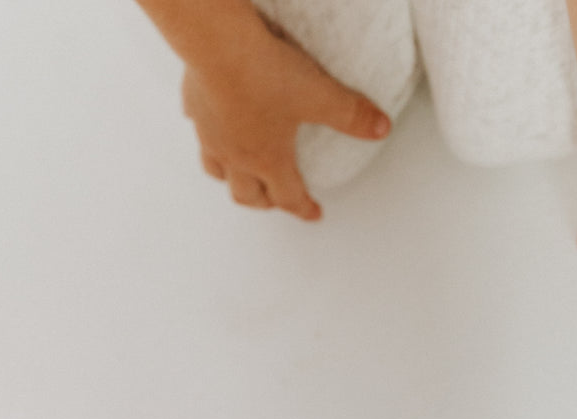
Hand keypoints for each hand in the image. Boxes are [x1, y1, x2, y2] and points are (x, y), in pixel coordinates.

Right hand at [181, 10, 389, 218]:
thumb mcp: (319, 94)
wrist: (219, 45)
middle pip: (248, 195)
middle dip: (264, 202)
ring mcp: (211, 136)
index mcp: (268, 158)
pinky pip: (200, 132)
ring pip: (218, 172)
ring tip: (240, 176)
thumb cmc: (267, 74)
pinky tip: (213, 127)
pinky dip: (209, 138)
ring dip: (231, 180)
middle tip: (275, 202)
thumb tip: (381, 128)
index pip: (287, 196)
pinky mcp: (195, 109)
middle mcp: (236, 156)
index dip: (303, 208)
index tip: (313, 214)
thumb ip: (351, 114)